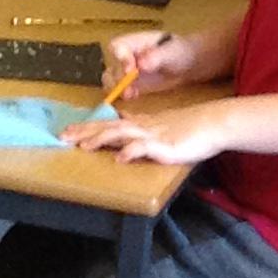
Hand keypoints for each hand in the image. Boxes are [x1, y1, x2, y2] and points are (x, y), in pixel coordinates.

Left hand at [65, 100, 234, 163]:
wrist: (214, 123)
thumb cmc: (191, 127)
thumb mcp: (161, 125)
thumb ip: (142, 124)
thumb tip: (124, 119)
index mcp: (141, 124)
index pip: (109, 124)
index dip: (87, 127)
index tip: (67, 131)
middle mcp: (142, 127)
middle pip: (108, 127)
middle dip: (85, 132)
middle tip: (63, 137)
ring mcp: (153, 135)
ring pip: (122, 134)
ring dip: (101, 139)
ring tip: (84, 146)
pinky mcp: (165, 146)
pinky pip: (145, 148)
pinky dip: (131, 152)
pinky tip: (120, 158)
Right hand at [104, 28, 195, 95]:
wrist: (185, 64)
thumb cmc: (178, 52)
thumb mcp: (170, 53)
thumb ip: (156, 57)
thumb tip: (141, 64)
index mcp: (133, 42)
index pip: (117, 47)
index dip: (120, 58)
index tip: (130, 69)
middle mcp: (126, 55)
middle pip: (112, 65)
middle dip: (118, 78)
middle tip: (129, 88)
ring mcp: (126, 71)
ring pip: (111, 79)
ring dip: (117, 88)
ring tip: (129, 94)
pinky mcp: (130, 84)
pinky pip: (119, 90)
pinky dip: (123, 94)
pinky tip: (134, 96)